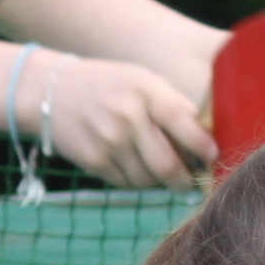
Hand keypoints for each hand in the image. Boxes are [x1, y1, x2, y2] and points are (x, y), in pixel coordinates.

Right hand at [39, 54, 216, 189]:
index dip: (203, 146)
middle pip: (168, 166)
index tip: (213, 157)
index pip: (184, 123)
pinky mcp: (94, 161)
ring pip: (149, 180)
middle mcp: (128, 117)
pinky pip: (128, 184)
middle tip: (192, 182)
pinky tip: (137, 167)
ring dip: (161, 183)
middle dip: (186, 180)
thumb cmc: (108, 85)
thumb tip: (206, 138)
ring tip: (163, 173)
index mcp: (145, 92)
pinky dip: (138, 182)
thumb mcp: (143, 80)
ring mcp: (109, 142)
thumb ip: (173, 105)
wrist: (51, 92)